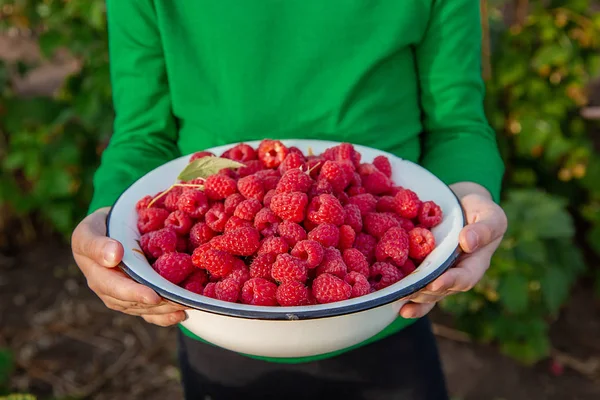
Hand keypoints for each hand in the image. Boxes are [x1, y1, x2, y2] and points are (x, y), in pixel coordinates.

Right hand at [71, 207, 187, 325]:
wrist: (107, 230)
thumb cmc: (99, 229)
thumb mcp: (90, 231)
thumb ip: (97, 244)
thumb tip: (114, 255)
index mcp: (97, 275)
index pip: (116, 287)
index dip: (135, 293)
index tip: (153, 297)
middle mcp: (109, 291)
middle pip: (134, 303)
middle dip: (158, 304)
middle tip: (181, 303)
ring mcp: (123, 296)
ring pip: (144, 309)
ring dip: (166, 310)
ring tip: (186, 306)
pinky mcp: (136, 297)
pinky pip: (149, 312)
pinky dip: (164, 316)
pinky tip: (180, 315)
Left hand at [399, 182, 507, 318]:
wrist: (459, 206)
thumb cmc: (478, 210)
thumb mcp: (490, 215)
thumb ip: (484, 228)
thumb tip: (467, 241)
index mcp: (476, 263)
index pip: (465, 277)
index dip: (451, 281)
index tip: (436, 283)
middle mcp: (457, 274)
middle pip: (442, 290)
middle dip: (426, 293)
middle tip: (410, 293)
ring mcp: (439, 274)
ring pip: (428, 293)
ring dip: (413, 297)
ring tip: (398, 299)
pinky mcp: (423, 270)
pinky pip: (417, 288)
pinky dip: (408, 299)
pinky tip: (399, 308)